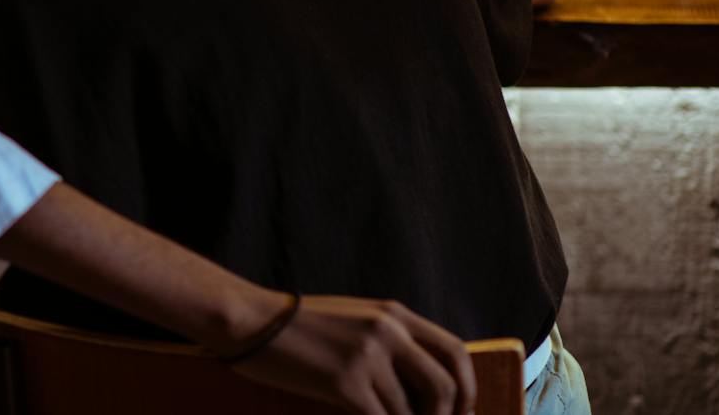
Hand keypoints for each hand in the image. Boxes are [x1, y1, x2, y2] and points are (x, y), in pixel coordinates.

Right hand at [233, 296, 475, 414]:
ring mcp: (367, 357)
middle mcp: (388, 331)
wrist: (250, 320)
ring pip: (410, 413)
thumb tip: (421, 387)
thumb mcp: (353, 319)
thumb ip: (389, 341)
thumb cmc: (298, 326)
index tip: (461, 412)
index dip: (468, 388)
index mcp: (393, 314)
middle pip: (444, 387)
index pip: (455, 351)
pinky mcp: (344, 383)